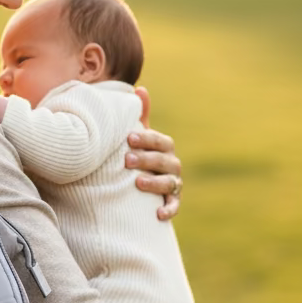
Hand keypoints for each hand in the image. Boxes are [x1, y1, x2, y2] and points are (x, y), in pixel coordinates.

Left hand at [127, 87, 181, 220]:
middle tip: (127, 160)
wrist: (138, 185)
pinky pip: (174, 206)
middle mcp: (172, 165)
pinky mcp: (171, 202)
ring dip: (155, 182)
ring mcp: (173, 184)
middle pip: (165, 161)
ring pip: (170, 183)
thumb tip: (139, 88)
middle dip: (147, 159)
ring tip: (138, 183)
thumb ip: (139, 115)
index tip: (129, 138)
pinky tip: (158, 213)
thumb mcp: (138, 136)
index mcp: (164, 147)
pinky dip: (168, 209)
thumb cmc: (137, 154)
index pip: (161, 141)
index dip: (147, 139)